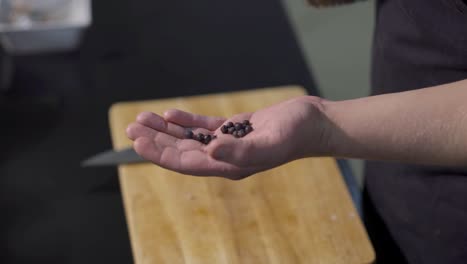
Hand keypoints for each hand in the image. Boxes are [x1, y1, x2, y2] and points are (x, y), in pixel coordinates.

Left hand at [126, 96, 327, 179]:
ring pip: (189, 138)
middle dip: (155, 140)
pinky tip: (171, 114)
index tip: (139, 142)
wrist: (313, 124)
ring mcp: (228, 143)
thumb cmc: (295, 134)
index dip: (160, 153)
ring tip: (143, 118)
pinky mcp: (234, 129)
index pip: (185, 162)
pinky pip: (204, 126)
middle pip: (181, 150)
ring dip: (166, 130)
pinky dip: (186, 121)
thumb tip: (211, 150)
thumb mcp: (270, 143)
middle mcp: (224, 157)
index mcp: (229, 165)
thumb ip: (240, 150)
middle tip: (131, 127)